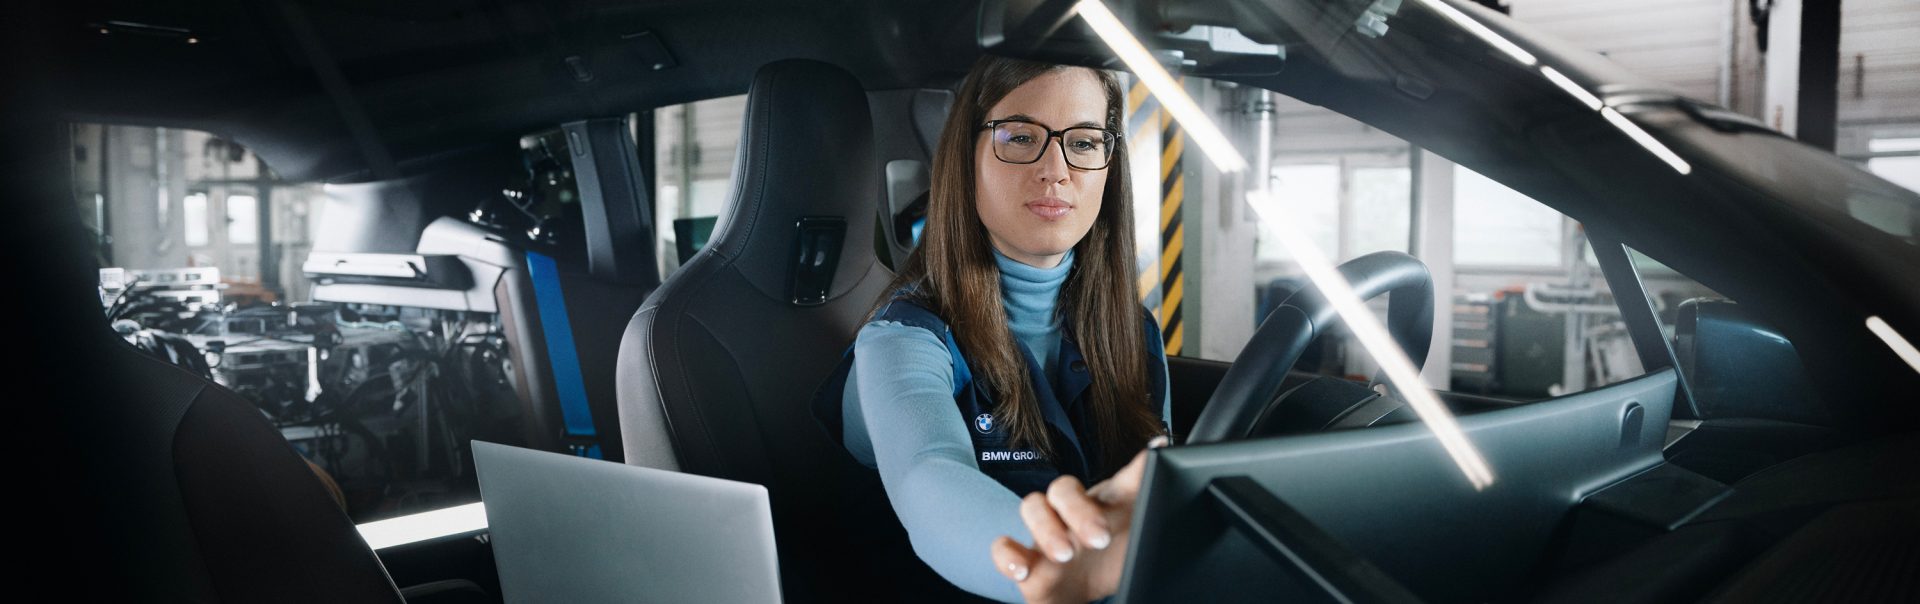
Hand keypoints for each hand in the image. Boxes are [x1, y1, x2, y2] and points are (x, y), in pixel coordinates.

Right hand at [990, 436, 1165, 602]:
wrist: (1082, 597)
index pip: (1120, 479)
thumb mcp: (1139, 538)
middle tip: (1100, 538)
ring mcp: (1045, 533)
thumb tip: (1167, 460)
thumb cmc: (1112, 561)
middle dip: (1080, 511)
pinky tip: (1023, 570)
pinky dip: (1008, 557)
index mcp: (1107, 504)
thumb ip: (1151, 507)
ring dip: (1046, 529)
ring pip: (1032, 506)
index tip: (1158, 454)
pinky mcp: (1025, 561)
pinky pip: (1002, 547)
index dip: (1137, 469)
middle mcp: (1072, 511)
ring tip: (1065, 555)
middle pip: (1064, 488)